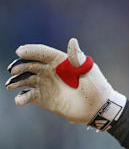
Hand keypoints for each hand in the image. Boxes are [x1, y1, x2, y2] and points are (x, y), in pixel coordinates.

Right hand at [6, 38, 126, 129]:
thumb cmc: (95, 86)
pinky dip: (21, 98)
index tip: (20, 51)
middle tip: (13, 70)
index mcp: (61, 61)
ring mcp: (46, 85)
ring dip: (16, 81)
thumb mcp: (87, 70)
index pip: (43, 53)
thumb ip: (76, 57)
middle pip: (31, 65)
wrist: (98, 107)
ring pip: (26, 80)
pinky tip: (20, 100)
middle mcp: (51, 71)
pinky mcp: (44, 99)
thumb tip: (72, 41)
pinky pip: (28, 96)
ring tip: (11, 85)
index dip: (31, 51)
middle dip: (20, 66)